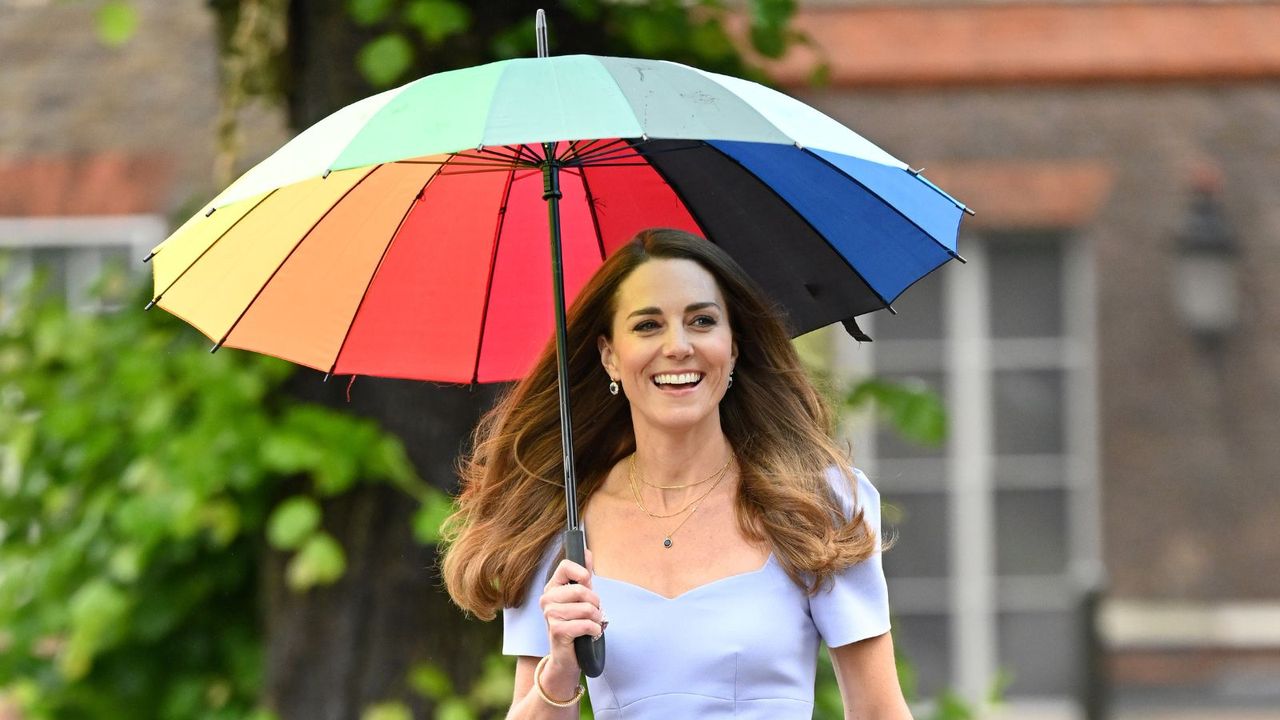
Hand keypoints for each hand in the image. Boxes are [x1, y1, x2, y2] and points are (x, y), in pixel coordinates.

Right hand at [538, 550, 602, 682]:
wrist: (567, 656)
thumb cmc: (575, 623)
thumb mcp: (581, 598)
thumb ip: (583, 575)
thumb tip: (587, 552)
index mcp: (552, 587)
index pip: (566, 566)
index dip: (582, 573)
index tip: (588, 584)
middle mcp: (547, 599)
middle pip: (581, 590)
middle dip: (595, 602)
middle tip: (595, 611)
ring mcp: (550, 615)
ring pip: (586, 608)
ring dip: (596, 618)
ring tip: (592, 623)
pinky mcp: (557, 631)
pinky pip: (585, 624)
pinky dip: (595, 629)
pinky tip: (591, 633)